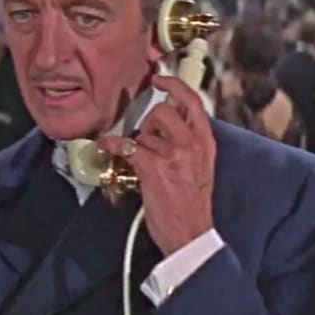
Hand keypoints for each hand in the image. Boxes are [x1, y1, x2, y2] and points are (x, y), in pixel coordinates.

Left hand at [98, 75, 215, 254]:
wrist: (191, 234)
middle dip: (149, 123)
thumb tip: (164, 126)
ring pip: (144, 132)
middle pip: (163, 111)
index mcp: (206, 143)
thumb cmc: (193, 206)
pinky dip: (114, 147)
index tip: (159, 80)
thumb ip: (189, 143)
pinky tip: (109, 148)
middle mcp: (192, 144)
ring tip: (141, 162)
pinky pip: (128, 146)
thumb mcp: (201, 167)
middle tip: (147, 139)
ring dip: (137, 144)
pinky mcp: (154, 167)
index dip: (174, 85)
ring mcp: (173, 155)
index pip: (193, 102)